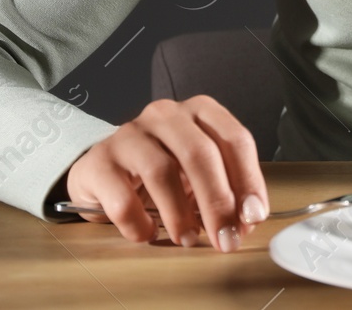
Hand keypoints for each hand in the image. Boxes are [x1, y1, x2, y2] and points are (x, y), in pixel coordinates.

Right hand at [64, 95, 268, 251]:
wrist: (106, 171)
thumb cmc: (163, 171)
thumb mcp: (200, 174)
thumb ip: (227, 190)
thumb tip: (246, 220)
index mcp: (200, 111)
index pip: (235, 139)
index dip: (248, 180)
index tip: (252, 216)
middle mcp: (166, 115)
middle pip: (200, 154)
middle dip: (217, 202)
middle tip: (225, 239)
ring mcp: (130, 134)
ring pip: (162, 171)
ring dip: (180, 214)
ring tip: (187, 238)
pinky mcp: (100, 161)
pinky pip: (122, 197)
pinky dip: (138, 223)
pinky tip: (146, 233)